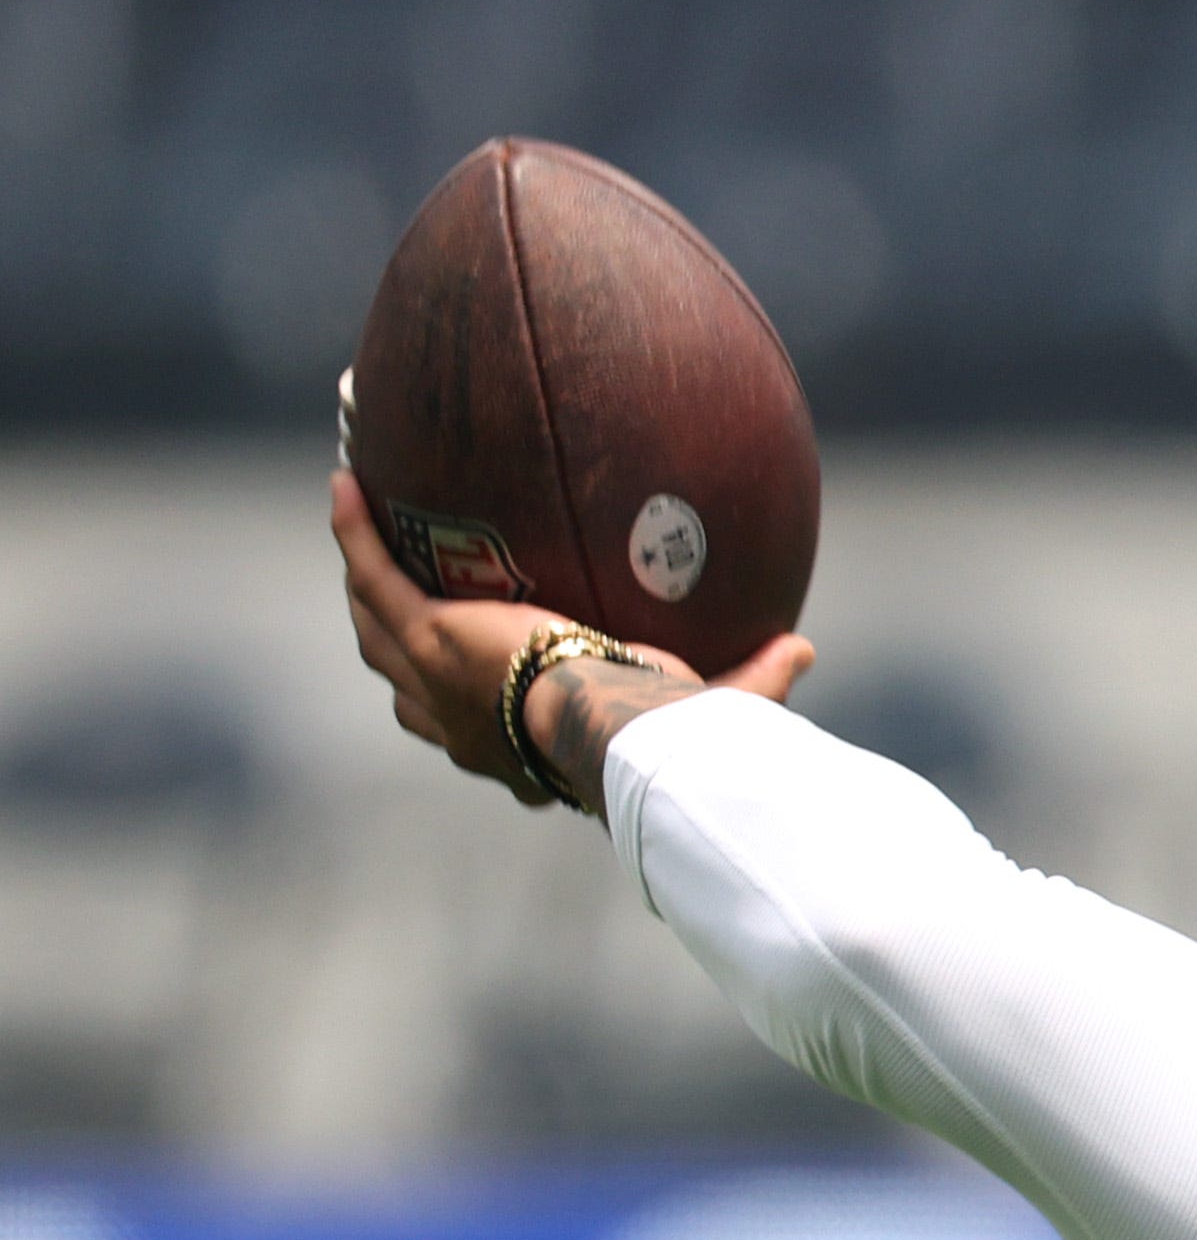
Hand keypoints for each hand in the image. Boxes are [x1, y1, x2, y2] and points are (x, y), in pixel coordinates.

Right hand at [332, 471, 813, 810]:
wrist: (611, 726)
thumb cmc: (657, 736)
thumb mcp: (701, 705)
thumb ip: (751, 679)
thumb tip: (804, 651)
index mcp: (520, 755)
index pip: (479, 739)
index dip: (470, 717)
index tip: (479, 692)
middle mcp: (465, 730)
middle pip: (407, 691)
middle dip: (395, 653)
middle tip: (391, 607)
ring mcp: (435, 683)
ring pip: (376, 634)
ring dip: (364, 588)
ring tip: (359, 537)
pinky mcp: (427, 637)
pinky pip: (374, 575)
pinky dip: (357, 533)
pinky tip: (349, 485)